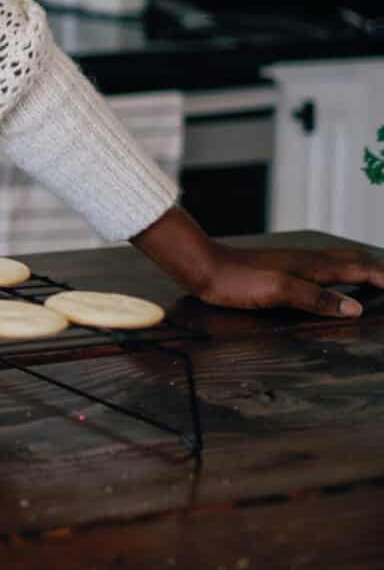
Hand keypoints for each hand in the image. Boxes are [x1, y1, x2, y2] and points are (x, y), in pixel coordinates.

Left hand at [135, 207, 380, 317]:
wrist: (203, 267)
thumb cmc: (236, 281)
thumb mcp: (278, 292)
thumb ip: (316, 298)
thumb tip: (355, 309)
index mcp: (312, 266)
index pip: (360, 270)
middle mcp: (307, 260)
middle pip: (352, 261)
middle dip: (377, 270)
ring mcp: (294, 263)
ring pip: (337, 262)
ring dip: (359, 270)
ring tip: (373, 281)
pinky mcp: (281, 268)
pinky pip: (321, 268)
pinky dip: (338, 274)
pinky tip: (329, 283)